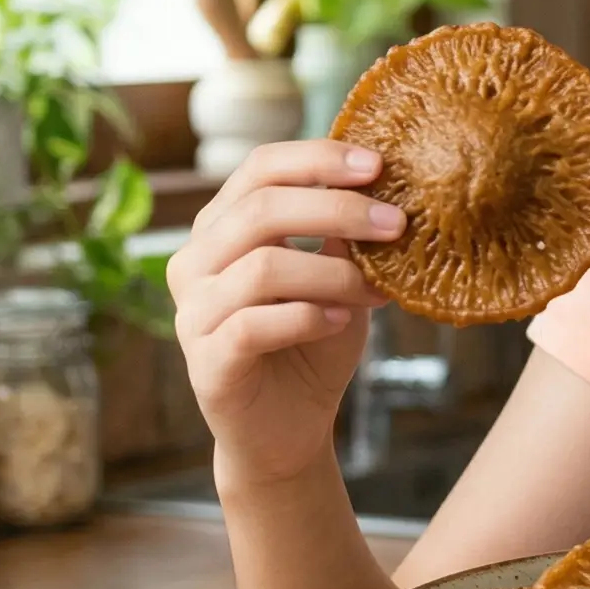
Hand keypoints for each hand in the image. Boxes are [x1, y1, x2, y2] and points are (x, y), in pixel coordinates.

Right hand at [167, 140, 400, 484]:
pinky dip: (305, 318)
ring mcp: (193, 312)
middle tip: (396, 224)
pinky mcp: (205, 362)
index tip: (378, 165)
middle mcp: (196, 261)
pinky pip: (251, 325)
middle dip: (338, 209)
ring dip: (332, 273)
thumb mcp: (337, 277)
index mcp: (222, 227)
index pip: (260, 167)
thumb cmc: (313, 343)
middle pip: (261, 208)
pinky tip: (338, 321)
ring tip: (376, 289)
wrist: (290, 430)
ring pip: (262, 266)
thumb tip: (383, 182)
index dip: (318, 159)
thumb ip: (343, 235)